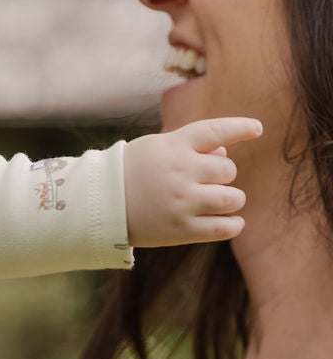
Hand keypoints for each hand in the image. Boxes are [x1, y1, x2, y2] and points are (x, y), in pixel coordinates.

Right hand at [124, 117, 262, 247]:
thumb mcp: (157, 148)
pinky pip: (222, 228)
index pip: (217, 131)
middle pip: (228, 171)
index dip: (241, 128)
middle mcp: (182, 171)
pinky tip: (234, 223)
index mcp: (176, 145)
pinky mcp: (180, 229)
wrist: (100, 206)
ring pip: (231, 199)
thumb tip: (225, 156)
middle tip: (212, 182)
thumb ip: (191, 147)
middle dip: (225, 176)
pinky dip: (234, 225)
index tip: (257, 129)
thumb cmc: (131, 173)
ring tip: (225, 202)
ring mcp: (182, 202)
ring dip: (233, 200)